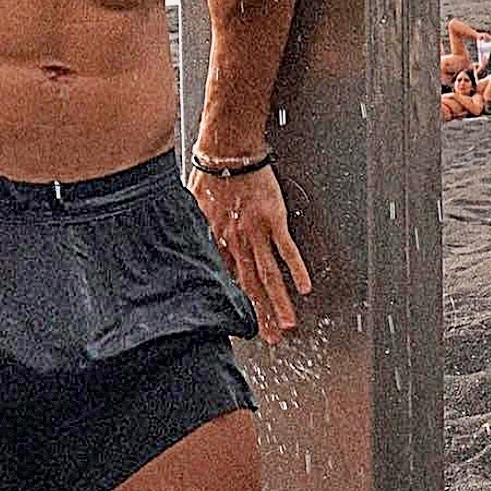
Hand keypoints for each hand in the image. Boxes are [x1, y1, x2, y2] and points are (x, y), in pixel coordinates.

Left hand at [188, 162, 311, 344]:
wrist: (227, 151)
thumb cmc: (209, 175)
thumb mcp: (190, 209)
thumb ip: (194, 232)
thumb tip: (186, 248)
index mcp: (215, 242)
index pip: (225, 283)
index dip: (233, 306)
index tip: (239, 326)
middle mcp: (235, 243)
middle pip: (249, 286)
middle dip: (260, 315)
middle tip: (269, 338)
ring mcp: (256, 233)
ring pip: (268, 274)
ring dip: (279, 301)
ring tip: (288, 324)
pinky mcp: (273, 220)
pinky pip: (287, 249)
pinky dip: (296, 269)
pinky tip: (304, 287)